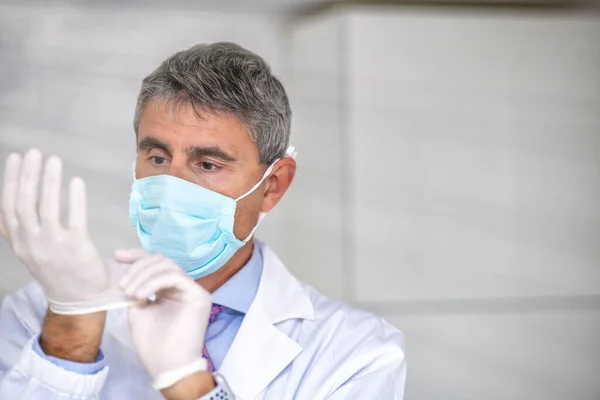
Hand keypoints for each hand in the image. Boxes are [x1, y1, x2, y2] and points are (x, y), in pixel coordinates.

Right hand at [0, 149, 129, 313]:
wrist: (80, 301)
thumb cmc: (58, 271)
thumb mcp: (30, 252)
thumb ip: (20, 231)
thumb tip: (8, 206)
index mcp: (19, 243)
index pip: (9, 206)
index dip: (10, 180)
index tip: (15, 158)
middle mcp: (31, 243)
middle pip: (24, 203)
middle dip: (27, 174)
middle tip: (34, 152)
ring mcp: (53, 246)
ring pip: (46, 208)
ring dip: (49, 181)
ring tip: (54, 161)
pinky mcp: (76, 248)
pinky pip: (74, 219)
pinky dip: (75, 199)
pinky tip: (76, 182)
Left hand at [116, 249, 212, 392]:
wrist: (166, 365)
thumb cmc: (153, 344)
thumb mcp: (138, 311)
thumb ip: (136, 290)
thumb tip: (125, 271)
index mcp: (169, 289)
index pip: (156, 264)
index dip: (137, 256)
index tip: (118, 256)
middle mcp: (182, 286)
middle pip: (161, 261)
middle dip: (137, 267)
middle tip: (122, 285)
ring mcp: (192, 289)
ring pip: (168, 265)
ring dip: (144, 275)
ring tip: (130, 292)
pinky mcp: (198, 295)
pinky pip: (175, 277)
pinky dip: (154, 282)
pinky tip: (141, 294)